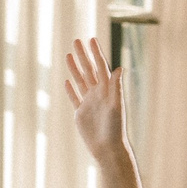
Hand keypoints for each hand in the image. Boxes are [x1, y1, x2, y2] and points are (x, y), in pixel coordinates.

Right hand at [63, 36, 130, 162]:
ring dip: (74, 68)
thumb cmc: (115, 128)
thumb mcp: (117, 106)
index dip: (96, 53)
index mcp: (107, 89)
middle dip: (82, 55)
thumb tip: (119, 68)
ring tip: (68, 54)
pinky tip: (67, 81)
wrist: (107, 148)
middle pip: (88, 70)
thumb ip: (117, 87)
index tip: (91, 40)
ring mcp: (89, 102)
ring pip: (80, 80)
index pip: (100, 66)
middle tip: (76, 40)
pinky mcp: (81, 113)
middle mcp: (98, 93)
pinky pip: (74, 97)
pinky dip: (70, 89)